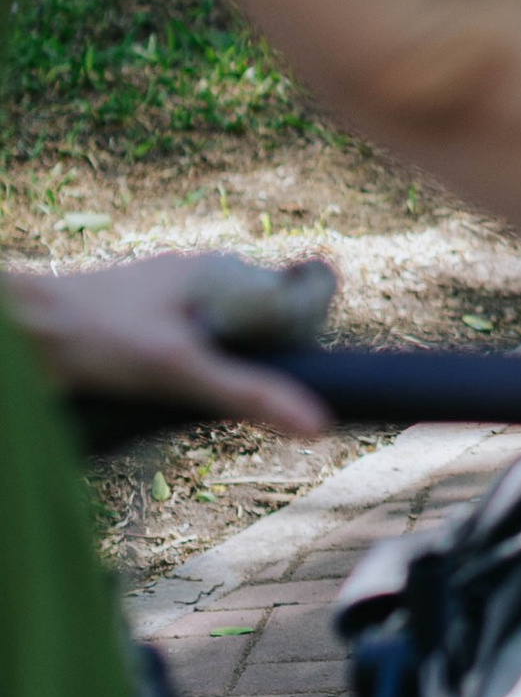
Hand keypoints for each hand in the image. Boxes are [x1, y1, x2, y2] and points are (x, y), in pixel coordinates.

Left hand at [4, 251, 332, 439]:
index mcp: (220, 272)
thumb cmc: (93, 335)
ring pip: (226, 341)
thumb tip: (315, 424)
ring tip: (190, 393)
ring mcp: (172, 300)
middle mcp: (202, 279)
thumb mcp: (178, 369)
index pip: (298, 297)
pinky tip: (166, 393)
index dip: (304, 337)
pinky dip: (189, 375)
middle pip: (264, 324)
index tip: (302, 372)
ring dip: (221, 374)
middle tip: (234, 392)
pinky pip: (192, 349)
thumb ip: (247, 393)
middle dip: (262, 362)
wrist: (20, 333)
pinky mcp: (147, 324)